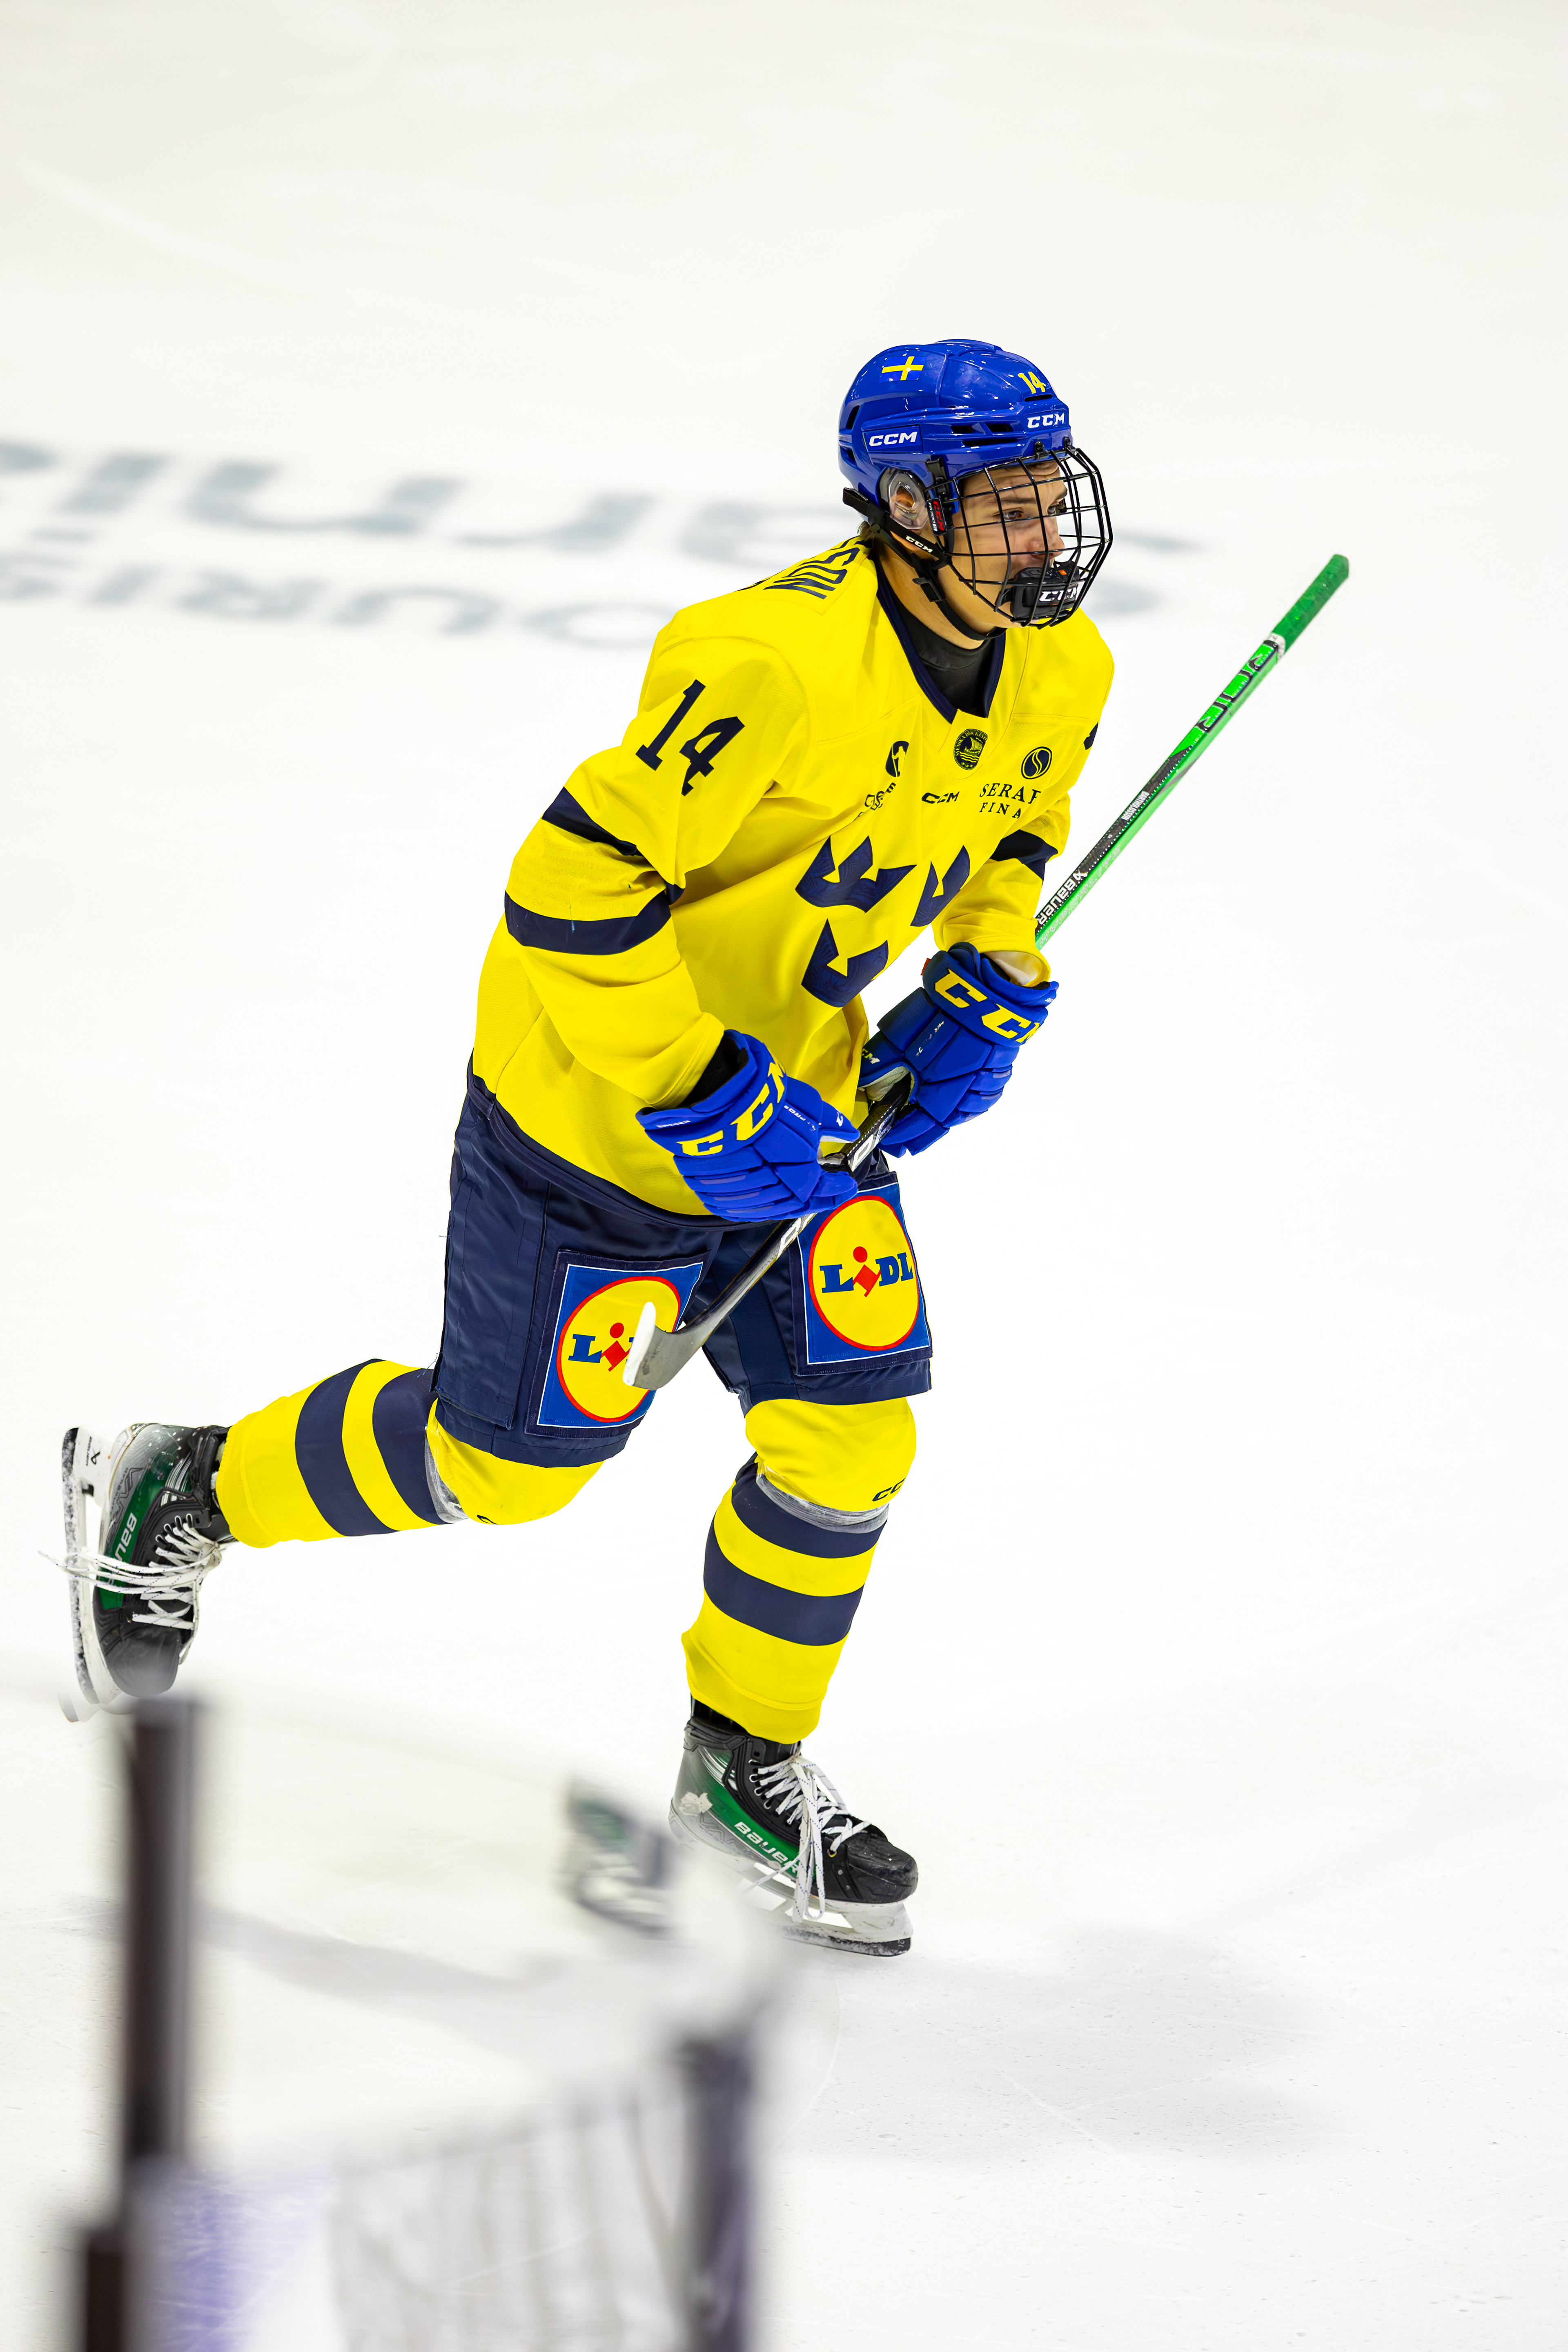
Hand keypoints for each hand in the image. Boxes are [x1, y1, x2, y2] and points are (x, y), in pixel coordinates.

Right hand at [638, 1032, 857, 1219]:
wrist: (710, 1090)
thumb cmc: (760, 1094)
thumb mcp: (804, 1102)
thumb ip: (828, 1122)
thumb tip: (848, 1132)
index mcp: (794, 1167)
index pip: (818, 1188)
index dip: (834, 1189)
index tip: (846, 1184)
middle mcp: (766, 1184)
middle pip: (793, 1202)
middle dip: (814, 1199)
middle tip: (827, 1194)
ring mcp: (735, 1188)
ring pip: (765, 1209)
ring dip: (786, 1205)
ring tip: (799, 1198)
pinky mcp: (710, 1187)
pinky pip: (736, 1208)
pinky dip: (755, 1207)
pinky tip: (766, 1201)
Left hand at [860, 944, 1056, 1156]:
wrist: (989, 990)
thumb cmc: (942, 1012)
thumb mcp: (900, 1035)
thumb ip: (881, 1064)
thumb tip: (863, 1086)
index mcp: (939, 1091)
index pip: (917, 1125)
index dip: (900, 1135)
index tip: (886, 1140)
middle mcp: (965, 1097)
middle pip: (939, 1127)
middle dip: (918, 1136)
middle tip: (902, 1144)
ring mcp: (985, 1088)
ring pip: (959, 1116)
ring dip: (939, 1122)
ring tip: (922, 1128)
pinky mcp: (999, 1076)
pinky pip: (978, 1100)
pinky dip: (960, 1105)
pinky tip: (949, 1105)